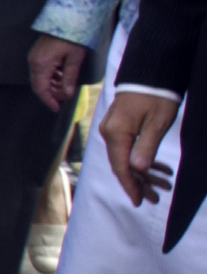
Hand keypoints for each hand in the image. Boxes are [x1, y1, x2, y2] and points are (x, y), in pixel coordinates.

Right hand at [30, 34, 91, 110]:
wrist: (65, 19)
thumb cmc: (71, 37)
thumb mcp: (74, 58)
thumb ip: (70, 77)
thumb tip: (67, 94)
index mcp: (41, 65)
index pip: (41, 89)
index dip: (48, 100)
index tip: (56, 108)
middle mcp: (34, 62)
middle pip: (38, 85)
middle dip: (51, 93)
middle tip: (64, 97)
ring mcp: (34, 57)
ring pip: (39, 78)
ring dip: (51, 85)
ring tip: (66, 86)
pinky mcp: (37, 54)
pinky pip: (40, 70)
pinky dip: (50, 77)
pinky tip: (61, 76)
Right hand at [104, 89, 179, 207]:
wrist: (150, 72)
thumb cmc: (156, 95)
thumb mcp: (157, 122)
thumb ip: (146, 146)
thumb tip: (138, 169)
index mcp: (116, 133)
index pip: (121, 166)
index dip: (130, 185)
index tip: (139, 201)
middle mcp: (109, 132)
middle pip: (122, 164)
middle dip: (140, 183)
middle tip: (156, 198)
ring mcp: (112, 128)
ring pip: (126, 157)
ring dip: (144, 173)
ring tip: (163, 185)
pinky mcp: (119, 125)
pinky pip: (128, 147)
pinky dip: (142, 159)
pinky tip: (157, 169)